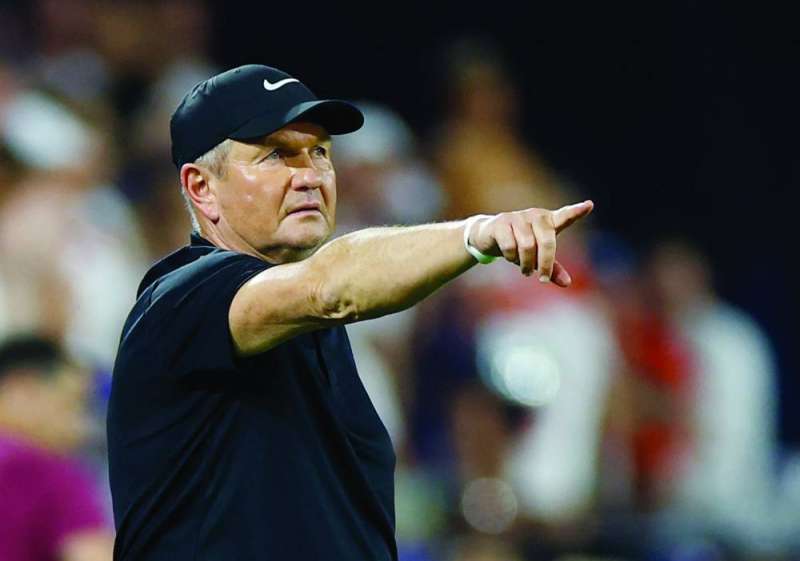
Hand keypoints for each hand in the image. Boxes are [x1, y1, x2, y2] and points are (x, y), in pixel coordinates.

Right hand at [468, 200, 593, 286]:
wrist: (486, 236)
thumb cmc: (518, 245)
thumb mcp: (536, 257)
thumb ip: (552, 268)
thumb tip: (567, 283)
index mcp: (548, 222)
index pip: (565, 216)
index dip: (576, 211)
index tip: (589, 205)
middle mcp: (535, 216)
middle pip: (547, 240)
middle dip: (546, 263)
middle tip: (543, 280)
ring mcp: (517, 217)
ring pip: (527, 245)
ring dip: (526, 263)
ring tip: (524, 270)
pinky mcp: (501, 222)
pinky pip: (510, 245)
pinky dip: (511, 257)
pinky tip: (510, 258)